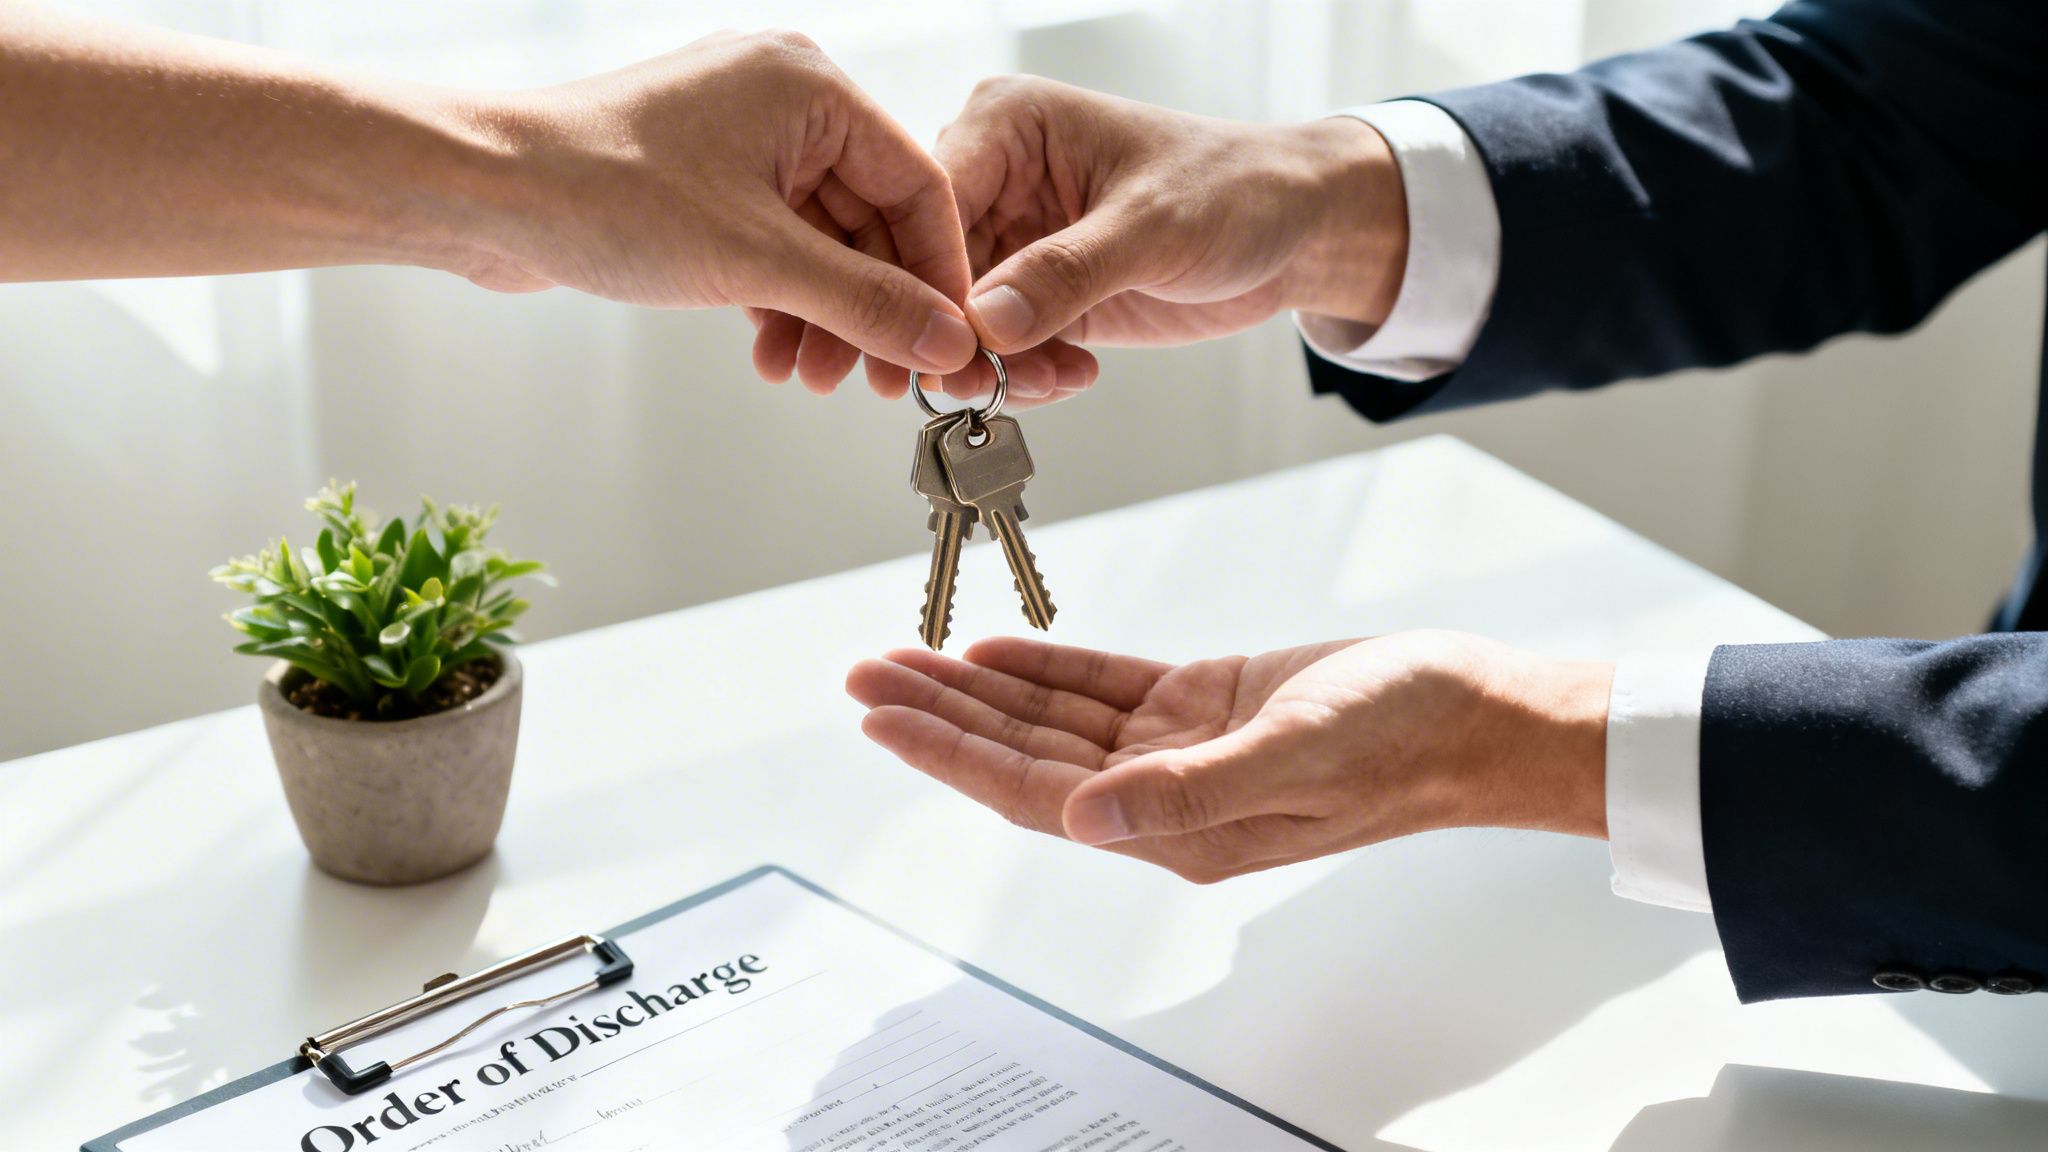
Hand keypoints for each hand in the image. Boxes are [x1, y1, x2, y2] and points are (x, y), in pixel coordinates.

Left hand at [458, 30, 977, 392]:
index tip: (952, 343)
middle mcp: (783, 102)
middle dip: (876, 307)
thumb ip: (865, 303)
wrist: (481, 194)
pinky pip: (776, 246)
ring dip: (828, 315)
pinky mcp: (705, 182)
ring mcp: (741, 142)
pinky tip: (777, 352)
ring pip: (823, 242)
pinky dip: (784, 300)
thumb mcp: (757, 261)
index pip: (919, 185)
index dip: (939, 275)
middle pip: (873, 219)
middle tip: (884, 380)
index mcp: (810, 88)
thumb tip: (948, 340)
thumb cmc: (600, 193)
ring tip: (818, 375)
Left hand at [846, 631, 1609, 883]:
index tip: (883, 719)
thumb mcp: (1296, 757)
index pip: (1035, 793)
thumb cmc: (1404, 740)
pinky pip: (1104, 685)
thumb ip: (1189, 793)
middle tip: (865, 675)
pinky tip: (994, 649)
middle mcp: (1165, 794)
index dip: (952, 755)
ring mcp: (1183, 747)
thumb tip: (1084, 821)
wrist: (1475, 712)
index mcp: (1176, 827)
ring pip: (1054, 717)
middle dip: (941, 716)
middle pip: (1025, 754)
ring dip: (980, 688)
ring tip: (906, 656)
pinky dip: (1047, 665)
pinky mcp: (1206, 703)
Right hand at [914, 76, 1409, 404]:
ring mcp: (1014, 242)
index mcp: (1009, 126)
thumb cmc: (1235, 188)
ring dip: (994, 368)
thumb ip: (1067, 272)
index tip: (940, 343)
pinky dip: (1024, 376)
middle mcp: (998, 180)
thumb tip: (986, 321)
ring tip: (1053, 380)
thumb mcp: (1153, 227)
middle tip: (977, 386)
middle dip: (955, 338)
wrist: (1292, 231)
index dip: (927, 278)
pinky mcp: (1038, 294)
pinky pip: (1000, 349)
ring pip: (960, 322)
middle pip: (932, 271)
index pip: (933, 203)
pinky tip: (1072, 374)